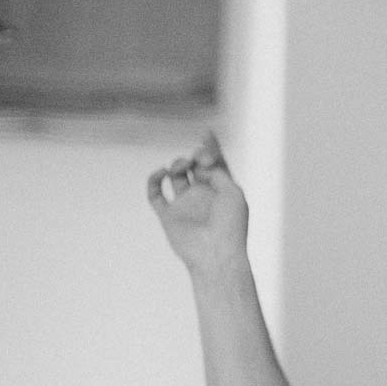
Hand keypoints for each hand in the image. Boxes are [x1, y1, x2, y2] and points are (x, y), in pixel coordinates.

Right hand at [145, 134, 248, 276]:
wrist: (215, 253)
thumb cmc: (230, 225)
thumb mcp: (232, 192)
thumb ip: (217, 172)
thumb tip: (200, 165)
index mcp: (223, 192)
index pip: (216, 165)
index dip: (211, 148)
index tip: (206, 132)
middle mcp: (203, 197)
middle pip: (195, 166)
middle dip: (196, 156)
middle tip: (199, 159)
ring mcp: (185, 205)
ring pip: (175, 175)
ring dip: (177, 164)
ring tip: (182, 167)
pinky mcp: (168, 215)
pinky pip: (155, 193)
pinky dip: (154, 179)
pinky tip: (162, 172)